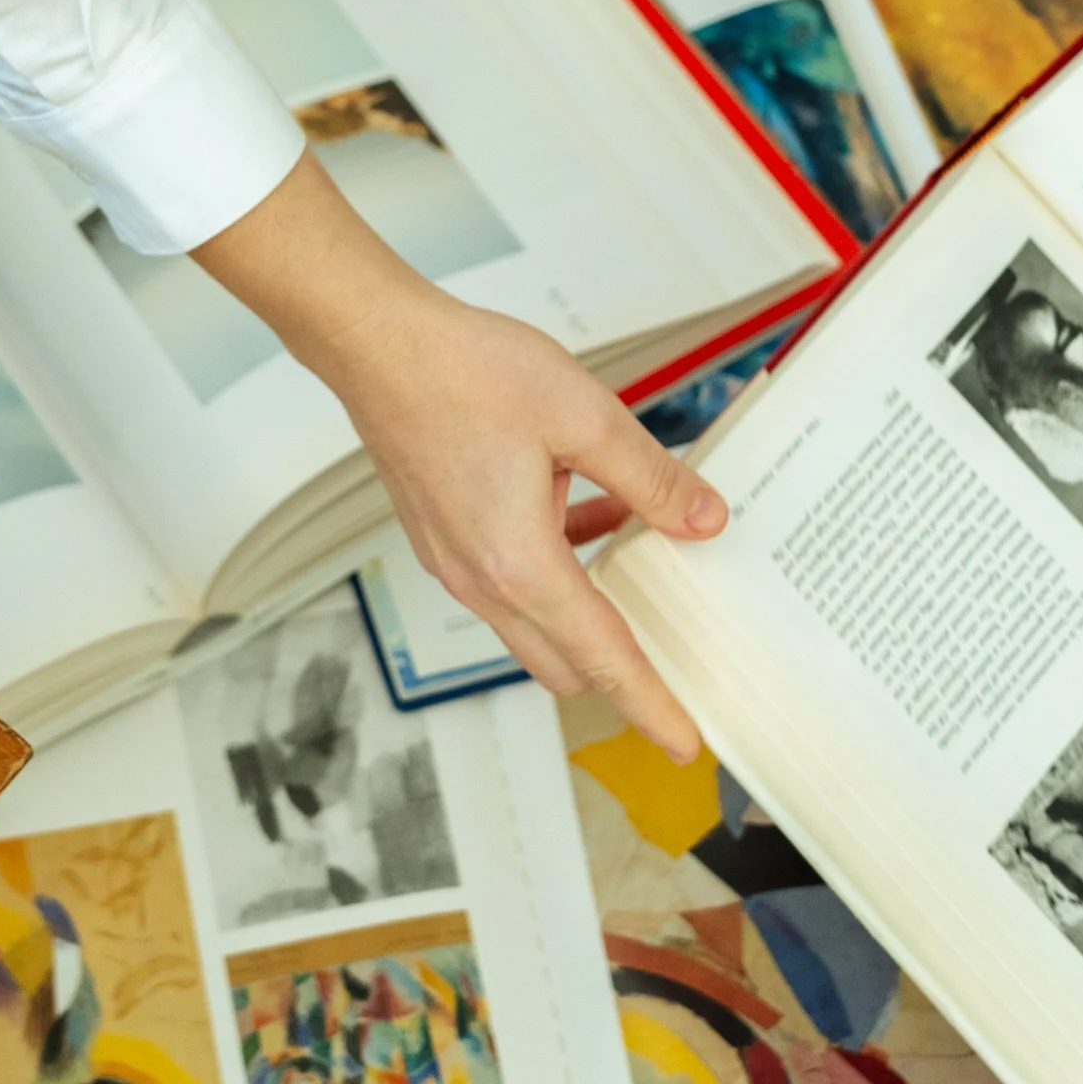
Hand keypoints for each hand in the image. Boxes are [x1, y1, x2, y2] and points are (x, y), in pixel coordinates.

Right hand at [194, 152, 725, 759]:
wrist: (379, 343)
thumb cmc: (465, 371)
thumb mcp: (583, 415)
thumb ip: (650, 478)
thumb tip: (702, 521)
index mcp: (520, 564)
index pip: (602, 658)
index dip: (649, 703)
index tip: (685, 740)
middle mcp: (481, 580)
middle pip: (563, 661)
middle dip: (619, 672)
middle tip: (676, 658)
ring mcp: (454, 562)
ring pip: (533, 624)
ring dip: (585, 611)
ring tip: (639, 562)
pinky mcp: (441, 537)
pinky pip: (508, 584)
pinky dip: (553, 572)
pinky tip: (585, 512)